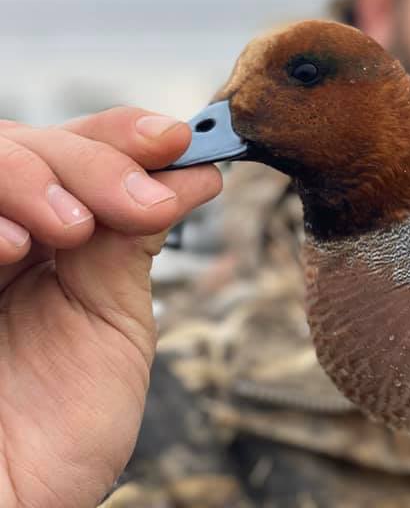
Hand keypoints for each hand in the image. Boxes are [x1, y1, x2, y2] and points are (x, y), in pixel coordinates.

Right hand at [0, 108, 220, 507]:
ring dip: (37, 175)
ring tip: (75, 227)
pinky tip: (17, 245)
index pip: (79, 154)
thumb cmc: (58, 434)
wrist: (9, 505)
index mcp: (53, 241)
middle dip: (95, 159)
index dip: (124, 136)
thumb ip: (132, 248)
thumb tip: (192, 174)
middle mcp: (2, 233)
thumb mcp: (113, 328)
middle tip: (142, 200)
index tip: (178, 140)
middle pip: (32, 143)